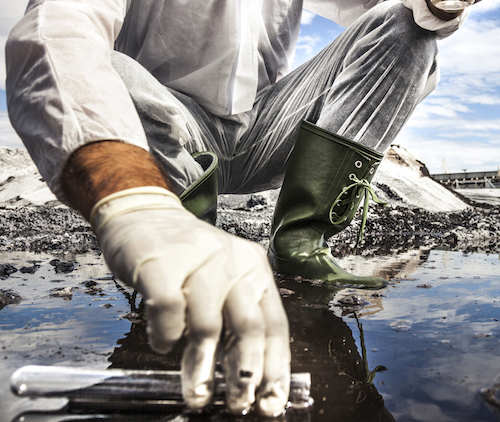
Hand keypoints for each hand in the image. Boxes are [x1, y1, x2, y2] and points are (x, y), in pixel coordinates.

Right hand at [91, 187, 289, 416]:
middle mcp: (232, 260)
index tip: (270, 402)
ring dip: (201, 367)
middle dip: (243, 374)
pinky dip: (166, 337)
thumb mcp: (224, 280)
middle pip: (248, 326)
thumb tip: (248, 375)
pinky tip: (163, 343)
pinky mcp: (161, 263)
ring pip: (208, 325)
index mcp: (254, 267)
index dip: (275, 367)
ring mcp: (197, 259)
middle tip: (235, 404)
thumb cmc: (187, 257)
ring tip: (196, 391)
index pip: (274, 323)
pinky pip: (169, 312)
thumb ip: (236, 318)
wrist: (146, 214)